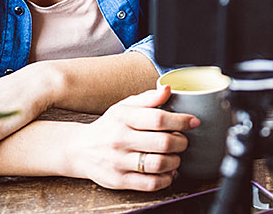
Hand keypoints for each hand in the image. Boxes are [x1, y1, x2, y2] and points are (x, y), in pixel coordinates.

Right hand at [65, 86, 195, 190]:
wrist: (78, 149)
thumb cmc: (109, 126)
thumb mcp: (124, 106)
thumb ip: (148, 98)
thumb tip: (168, 88)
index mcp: (123, 118)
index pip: (158, 119)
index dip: (181, 120)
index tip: (193, 122)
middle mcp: (120, 140)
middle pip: (163, 142)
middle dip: (182, 142)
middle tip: (183, 141)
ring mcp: (118, 162)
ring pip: (159, 164)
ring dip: (176, 161)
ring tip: (176, 156)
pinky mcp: (118, 180)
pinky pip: (150, 183)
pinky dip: (166, 179)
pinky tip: (168, 172)